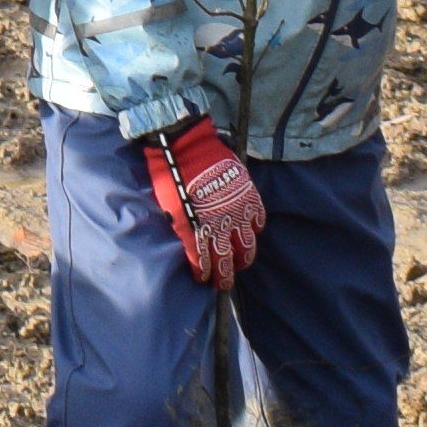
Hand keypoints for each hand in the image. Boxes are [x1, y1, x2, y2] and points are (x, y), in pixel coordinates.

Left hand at [137, 120, 262, 286]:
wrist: (184, 144)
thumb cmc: (170, 175)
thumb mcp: (168, 207)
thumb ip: (182, 229)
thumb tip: (190, 245)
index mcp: (195, 229)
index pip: (202, 262)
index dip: (204, 274)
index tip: (204, 280)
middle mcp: (218, 225)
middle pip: (226, 259)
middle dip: (226, 275)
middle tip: (225, 282)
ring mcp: (236, 211)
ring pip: (246, 245)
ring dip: (244, 258)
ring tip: (241, 263)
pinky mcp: (248, 195)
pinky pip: (258, 220)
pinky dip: (255, 228)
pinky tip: (251, 231)